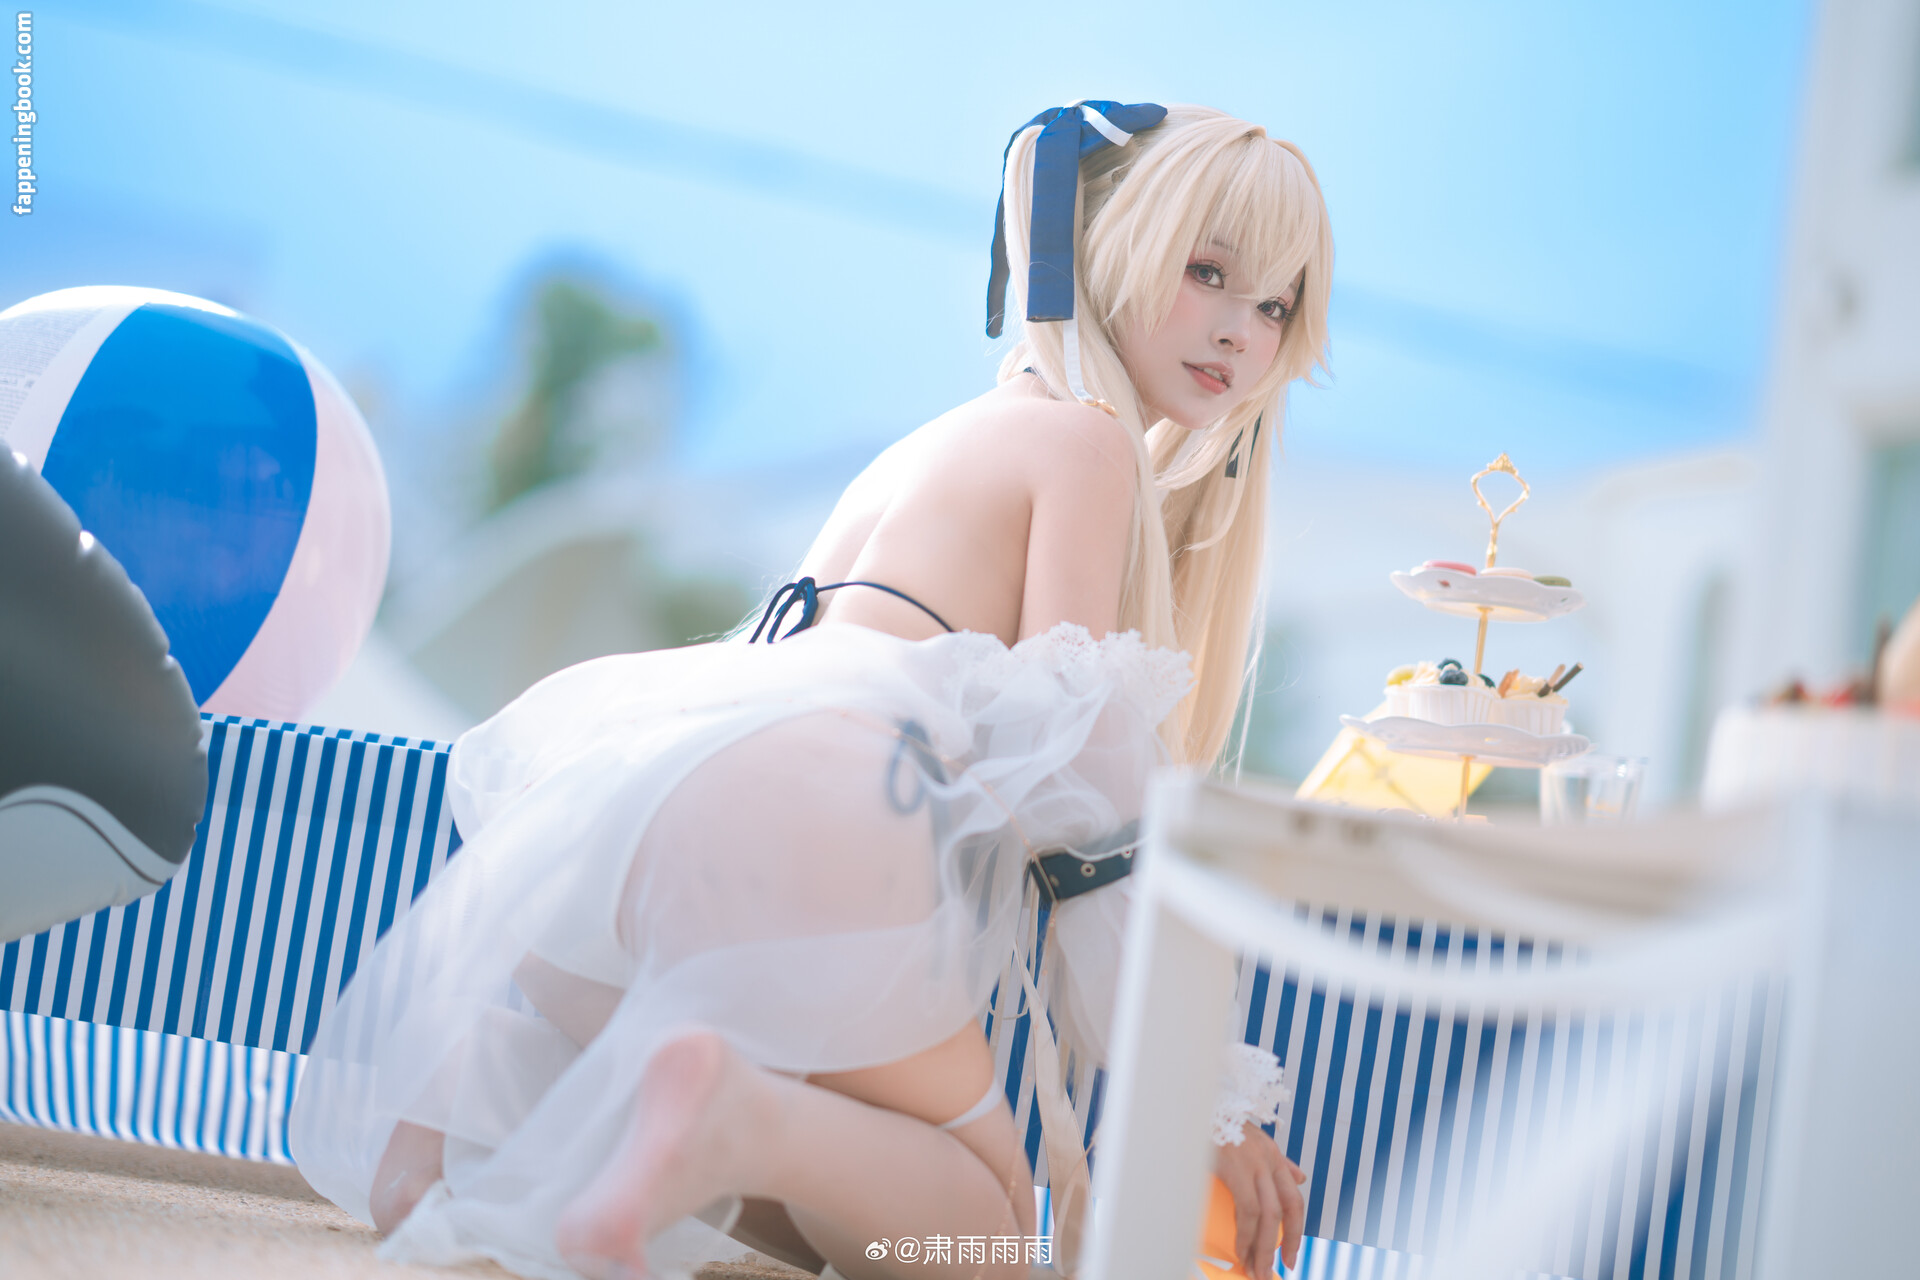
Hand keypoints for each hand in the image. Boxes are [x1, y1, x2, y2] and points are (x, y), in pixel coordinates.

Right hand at [1211, 1123, 1305, 1276]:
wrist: (1192, 1107)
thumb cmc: (1215, 1125)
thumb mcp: (1252, 1140)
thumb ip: (1277, 1161)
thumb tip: (1301, 1179)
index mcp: (1272, 1155)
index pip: (1294, 1199)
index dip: (1296, 1231)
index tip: (1290, 1257)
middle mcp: (1268, 1159)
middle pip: (1285, 1211)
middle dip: (1282, 1245)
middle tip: (1273, 1272)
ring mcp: (1253, 1163)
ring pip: (1268, 1216)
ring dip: (1262, 1248)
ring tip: (1255, 1271)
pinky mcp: (1235, 1169)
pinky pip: (1247, 1211)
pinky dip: (1245, 1235)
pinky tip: (1240, 1251)